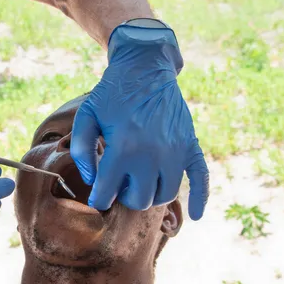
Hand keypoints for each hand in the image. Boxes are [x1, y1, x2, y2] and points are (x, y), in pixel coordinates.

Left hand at [71, 23, 208, 216]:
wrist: (145, 67)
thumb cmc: (112, 94)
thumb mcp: (86, 116)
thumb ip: (81, 151)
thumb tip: (93, 181)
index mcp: (123, 148)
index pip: (108, 194)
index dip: (100, 200)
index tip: (99, 198)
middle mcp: (152, 154)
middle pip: (140, 199)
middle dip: (126, 197)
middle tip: (120, 183)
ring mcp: (175, 151)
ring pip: (165, 194)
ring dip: (152, 194)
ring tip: (140, 182)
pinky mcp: (190, 145)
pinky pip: (201, 179)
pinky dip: (200, 200)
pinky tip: (194, 215)